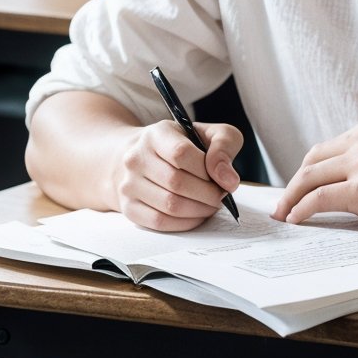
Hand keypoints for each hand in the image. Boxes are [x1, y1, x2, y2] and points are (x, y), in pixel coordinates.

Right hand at [111, 120, 243, 230]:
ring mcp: (129, 184)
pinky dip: (185, 223)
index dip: (207, 170)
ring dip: (199, 210)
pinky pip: (160, 222)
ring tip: (210, 205)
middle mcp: (136, 157)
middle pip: (177, 182)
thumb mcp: (209, 133)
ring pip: (170, 206)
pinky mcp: (129, 207)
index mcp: (157, 134)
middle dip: (208, 194)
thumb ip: (225, 146)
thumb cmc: (183, 146)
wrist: (142, 158)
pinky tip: (196, 215)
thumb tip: (228, 180)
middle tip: (220, 196)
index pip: (181, 153)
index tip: (222, 177)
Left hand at [272, 119, 357, 231]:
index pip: (328, 148)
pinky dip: (302, 210)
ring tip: (283, 215)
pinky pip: (318, 199)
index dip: (310, 170)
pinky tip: (296, 220)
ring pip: (309, 179)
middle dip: (295, 183)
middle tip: (285, 203)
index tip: (301, 186)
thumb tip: (356, 183)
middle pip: (312, 161)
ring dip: (291, 198)